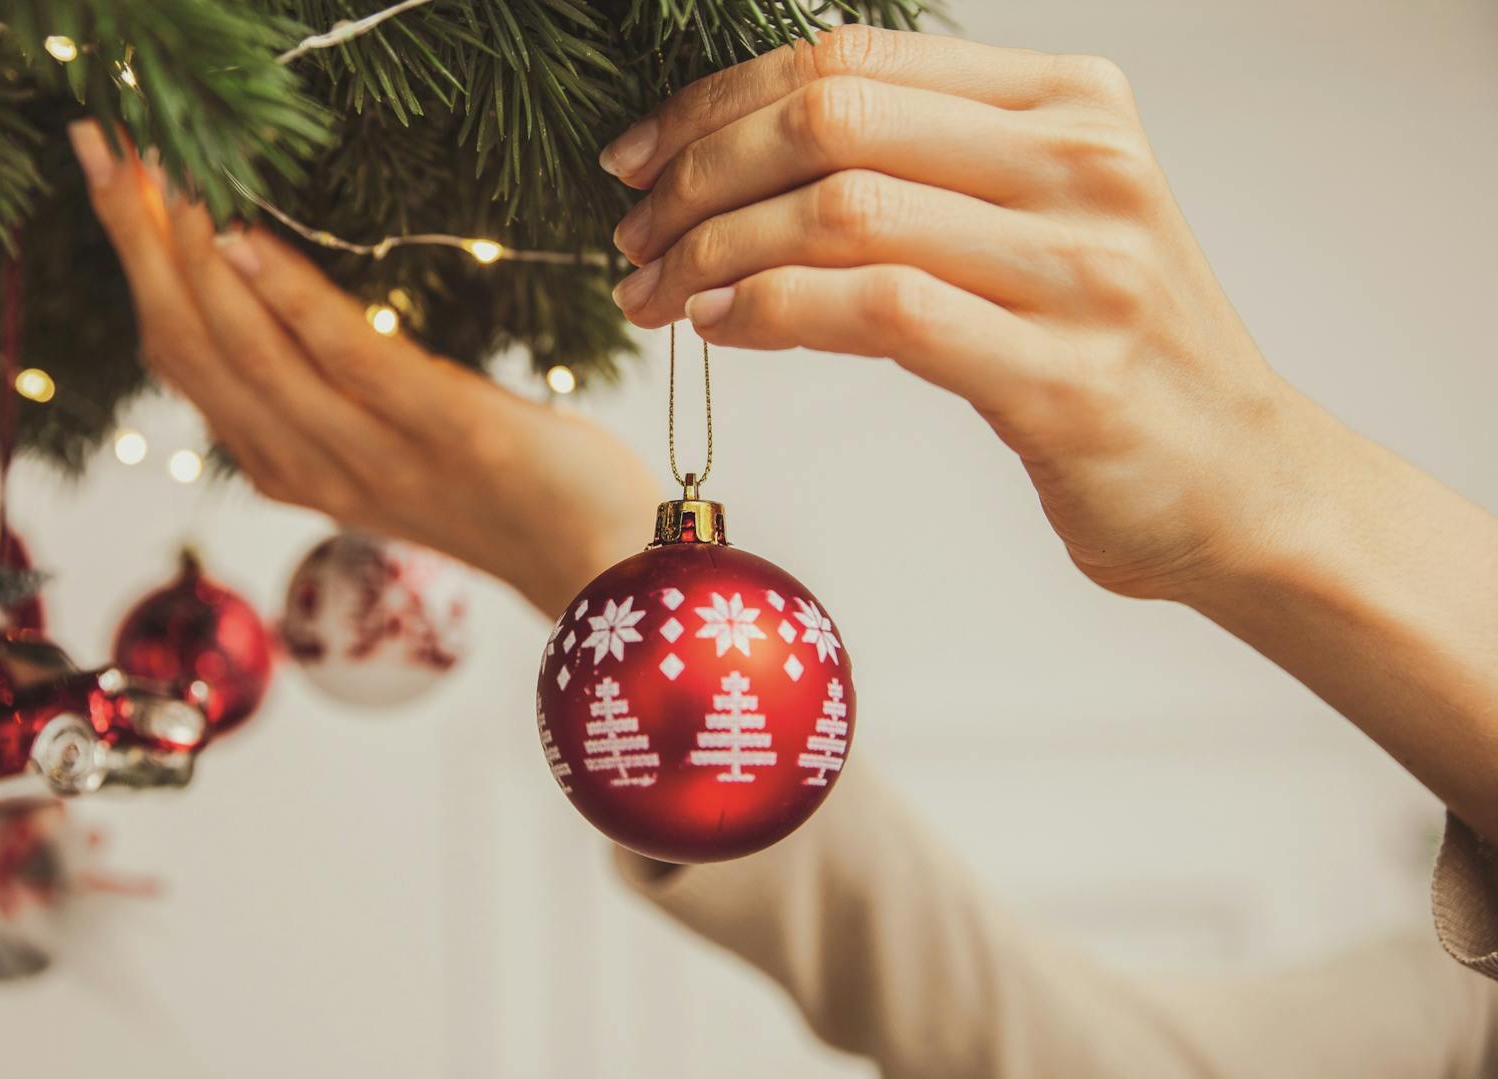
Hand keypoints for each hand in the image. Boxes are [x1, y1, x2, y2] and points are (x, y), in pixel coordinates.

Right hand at [70, 123, 658, 615]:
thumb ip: (327, 396)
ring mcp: (375, 458)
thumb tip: (273, 309)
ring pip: (250, 355)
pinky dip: (287, 299)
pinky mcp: (450, 434)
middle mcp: (312, 468)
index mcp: (292, 465)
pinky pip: (349, 361)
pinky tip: (244, 239)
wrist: (606, 568)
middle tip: (100, 144)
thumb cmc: (508, 492)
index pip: (185, 361)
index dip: (135, 267)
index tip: (108, 179)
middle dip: (136, 243)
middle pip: (193, 349)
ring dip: (190, 259)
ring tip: (155, 176)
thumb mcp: (395, 445)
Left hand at [603, 26, 1336, 600]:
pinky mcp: (1064, 375)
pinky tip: (721, 328)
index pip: (852, 60)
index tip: (637, 158)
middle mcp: (1083, 163)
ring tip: (656, 294)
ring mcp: (1082, 267)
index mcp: (1070, 101)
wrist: (1243, 481)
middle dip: (698, 175)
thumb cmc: (1109, 351)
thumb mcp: (1037, 220)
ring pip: (841, 211)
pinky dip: (775, 312)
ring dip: (714, 252)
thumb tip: (744, 159)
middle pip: (830, 121)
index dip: (717, 101)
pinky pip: (882, 312)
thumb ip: (924, 170)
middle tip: (633, 237)